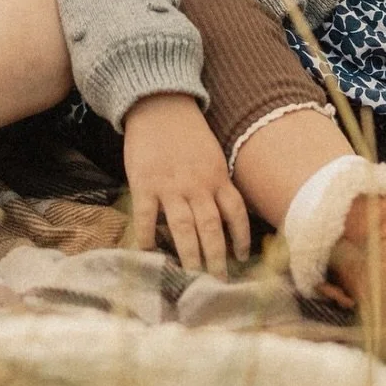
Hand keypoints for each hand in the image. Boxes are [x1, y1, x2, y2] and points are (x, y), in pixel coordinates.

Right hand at [122, 93, 251, 275]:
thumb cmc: (187, 131)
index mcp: (217, 176)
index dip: (241, 237)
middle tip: (218, 282)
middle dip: (216, 257)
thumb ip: (216, 183)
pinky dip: (148, 238)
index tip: (241, 259)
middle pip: (211, 227)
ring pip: (184, 228)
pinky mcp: (144, 184)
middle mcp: (197, 184)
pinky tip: (150, 254)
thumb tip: (223, 214)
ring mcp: (170, 186)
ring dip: (190, 255)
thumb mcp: (212, 154)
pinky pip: (147, 218)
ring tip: (192, 277)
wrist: (159, 103)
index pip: (235, 213)